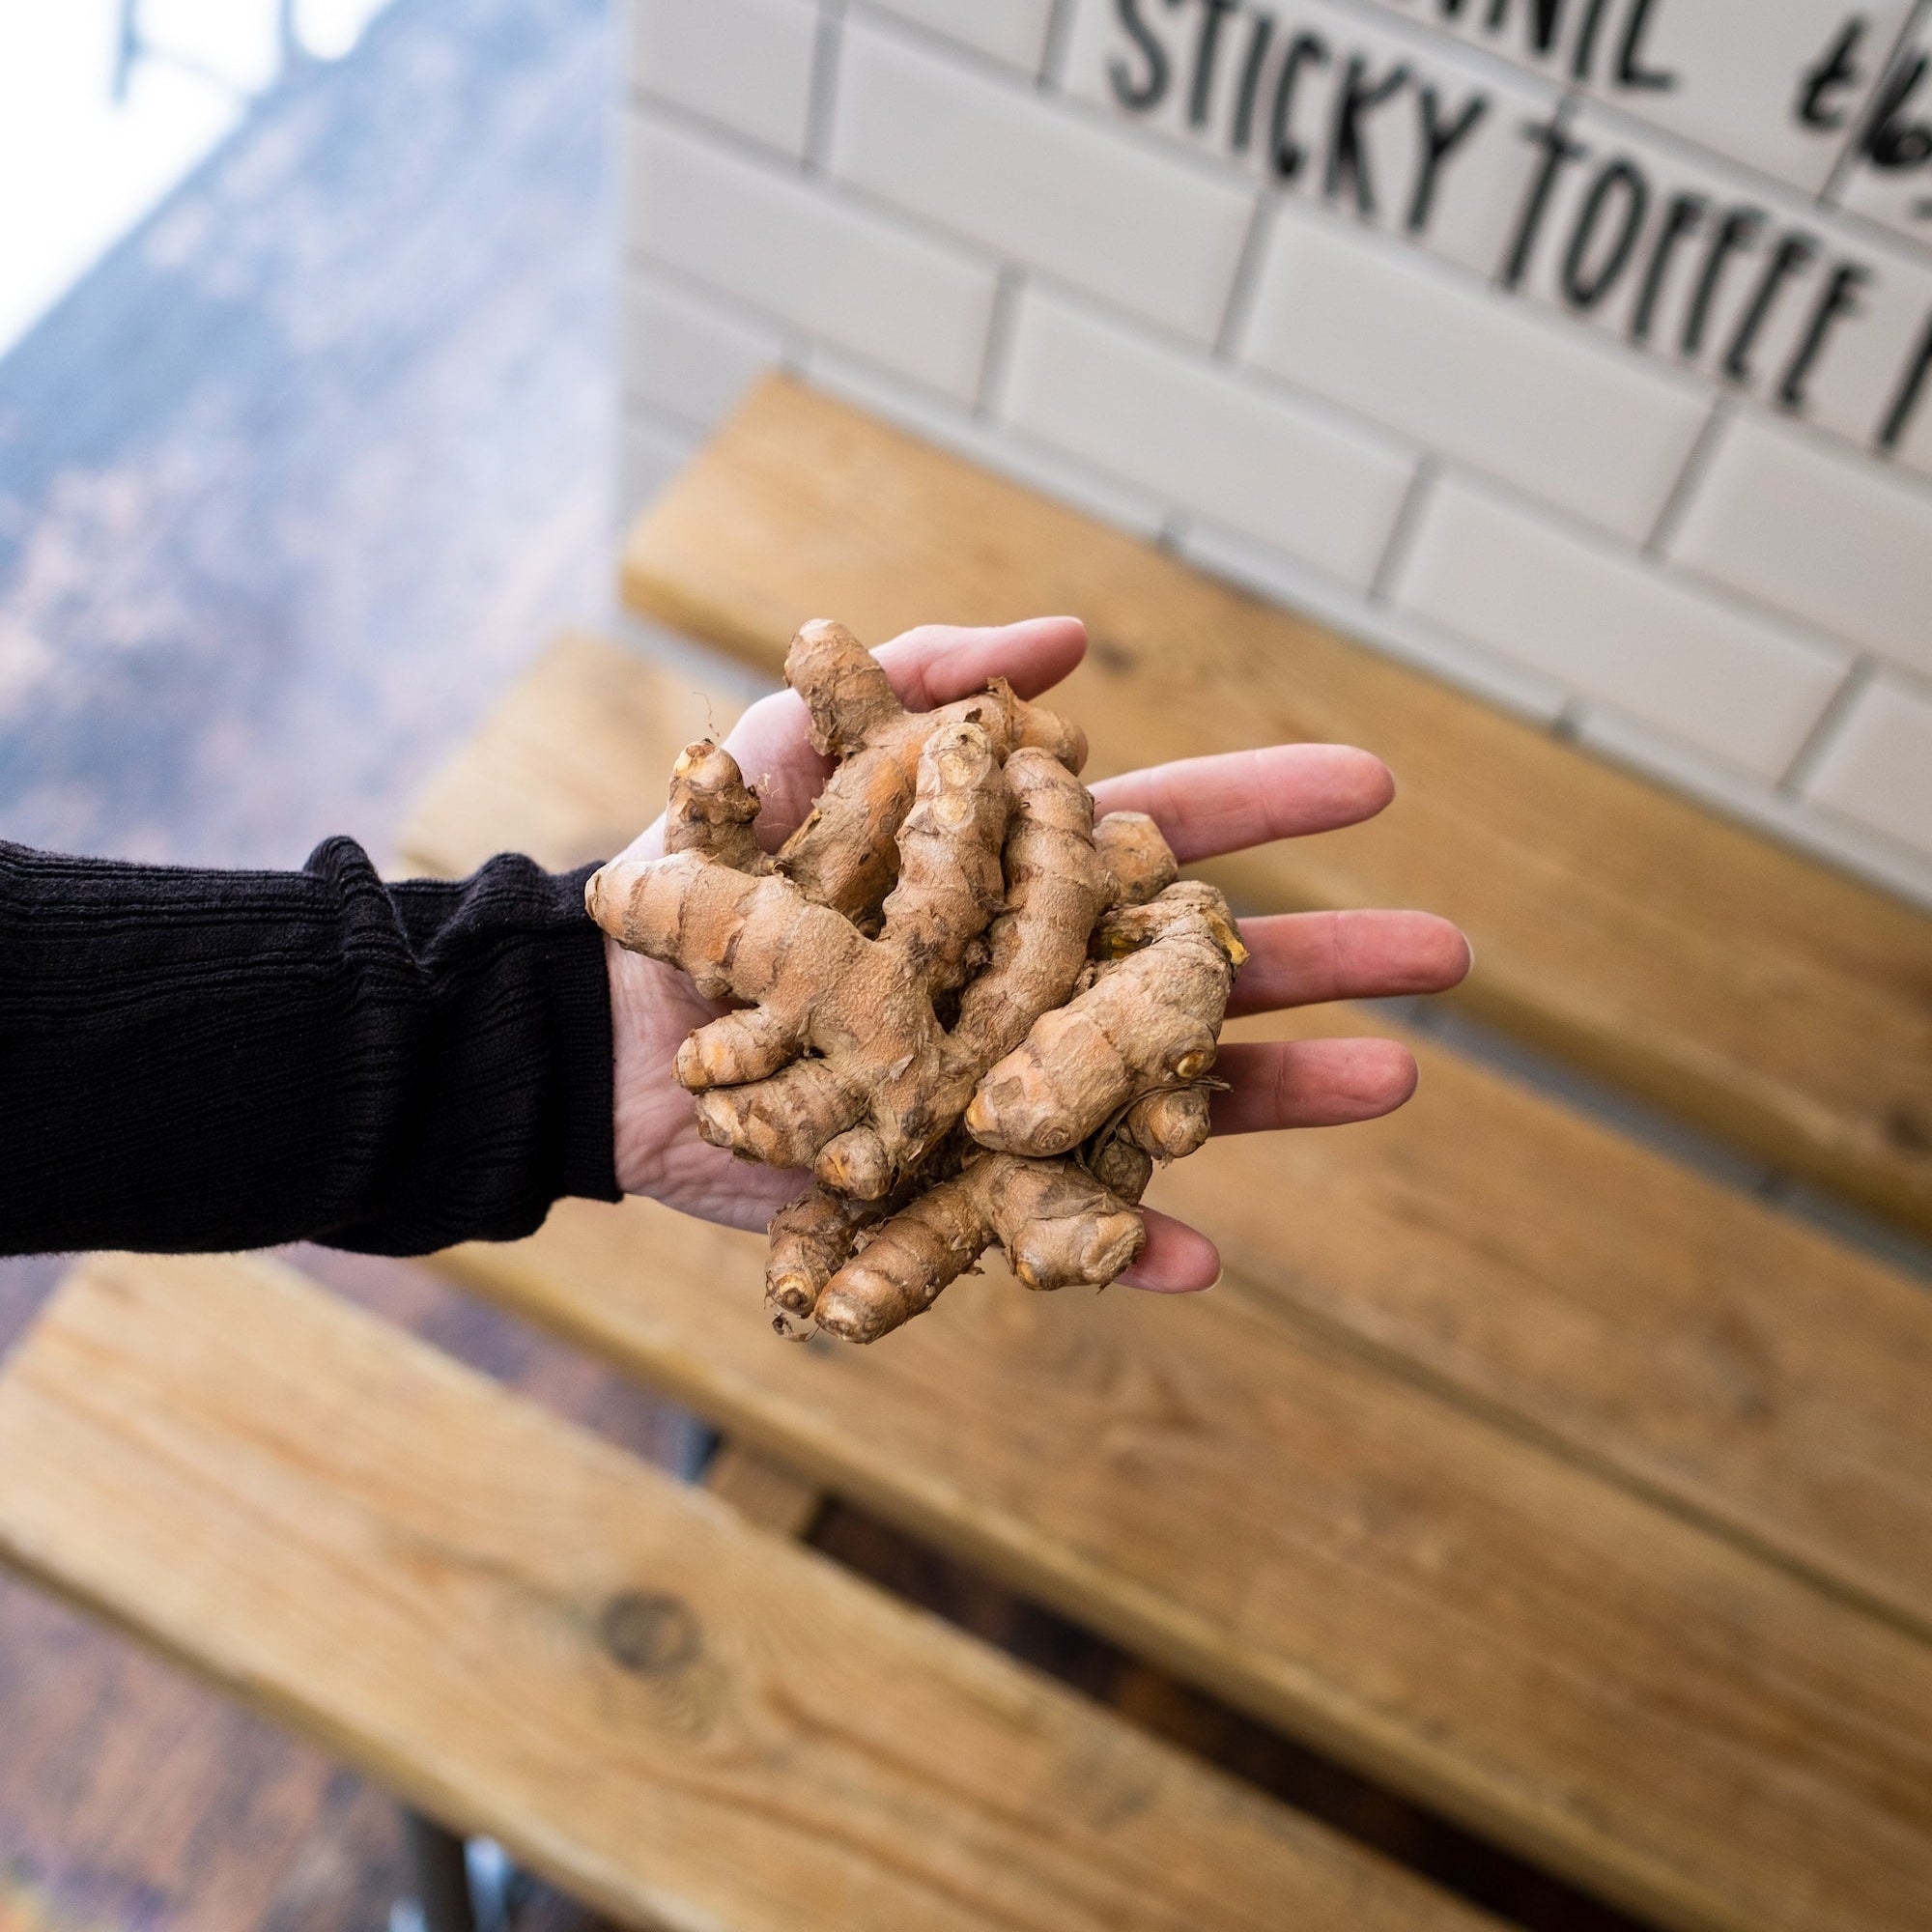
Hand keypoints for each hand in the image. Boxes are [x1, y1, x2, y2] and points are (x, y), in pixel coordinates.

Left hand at [605, 617, 1469, 1291]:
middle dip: (1330, 953)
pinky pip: (1052, 1222)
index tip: (1375, 781)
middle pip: (1204, 968)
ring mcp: (1009, 1086)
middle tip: (1454, 950)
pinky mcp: (956, 1183)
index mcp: (1018, 880)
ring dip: (1281, 1092)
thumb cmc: (702, 869)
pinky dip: (1116, 1240)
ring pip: (1165, 1093)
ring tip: (1401, 1080)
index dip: (1267, 806)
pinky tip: (1196, 1251)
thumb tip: (1070, 637)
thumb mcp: (801, 743)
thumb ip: (927, 686)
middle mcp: (1038, 984)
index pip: (1167, 835)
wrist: (609, 1016)